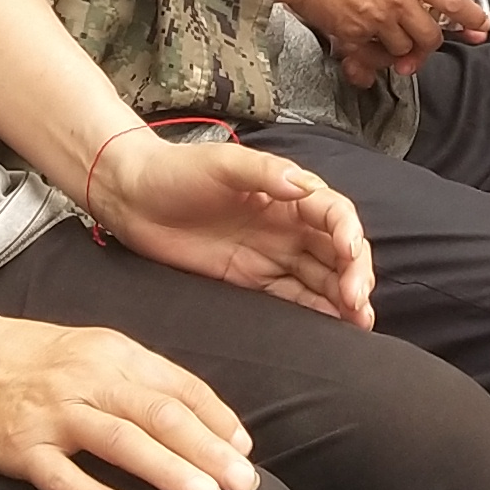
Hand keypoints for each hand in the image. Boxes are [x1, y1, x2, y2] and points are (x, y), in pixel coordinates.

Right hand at [0, 312, 259, 489]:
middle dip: (210, 452)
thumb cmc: (20, 359)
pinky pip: (63, 476)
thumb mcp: (84, 351)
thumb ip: (135, 380)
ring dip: (170, 471)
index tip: (246, 452)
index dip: (219, 420)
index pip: (180, 386)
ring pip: (123, 441)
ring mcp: (51, 412)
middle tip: (246, 487)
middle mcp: (87, 377)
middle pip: (161, 415)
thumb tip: (193, 416)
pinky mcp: (18, 446)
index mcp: (111, 352)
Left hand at [96, 134, 375, 325]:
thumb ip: (264, 172)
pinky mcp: (251, 280)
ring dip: (344, 298)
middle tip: (358, 303)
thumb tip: (303, 186)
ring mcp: (271, 254)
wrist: (131, 197)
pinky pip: (293, 298)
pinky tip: (334, 327)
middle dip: (355, 275)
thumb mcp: (222, 162)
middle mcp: (287, 224)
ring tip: (359, 323)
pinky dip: (317, 312)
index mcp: (287, 192)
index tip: (349, 253)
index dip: (348, 233)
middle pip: (337, 251)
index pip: (334, 213)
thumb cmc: (176, 171)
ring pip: (322, 278)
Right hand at [261, 0, 486, 83]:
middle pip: (430, 35)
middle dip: (429, 43)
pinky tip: (366, 59)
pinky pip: (371, 58)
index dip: (471, 16)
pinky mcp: (351, 35)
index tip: (481, 25)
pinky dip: (371, 63)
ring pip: (402, 50)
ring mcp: (375, 19)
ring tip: (391, 45)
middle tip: (422, 42)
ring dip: (400, 52)